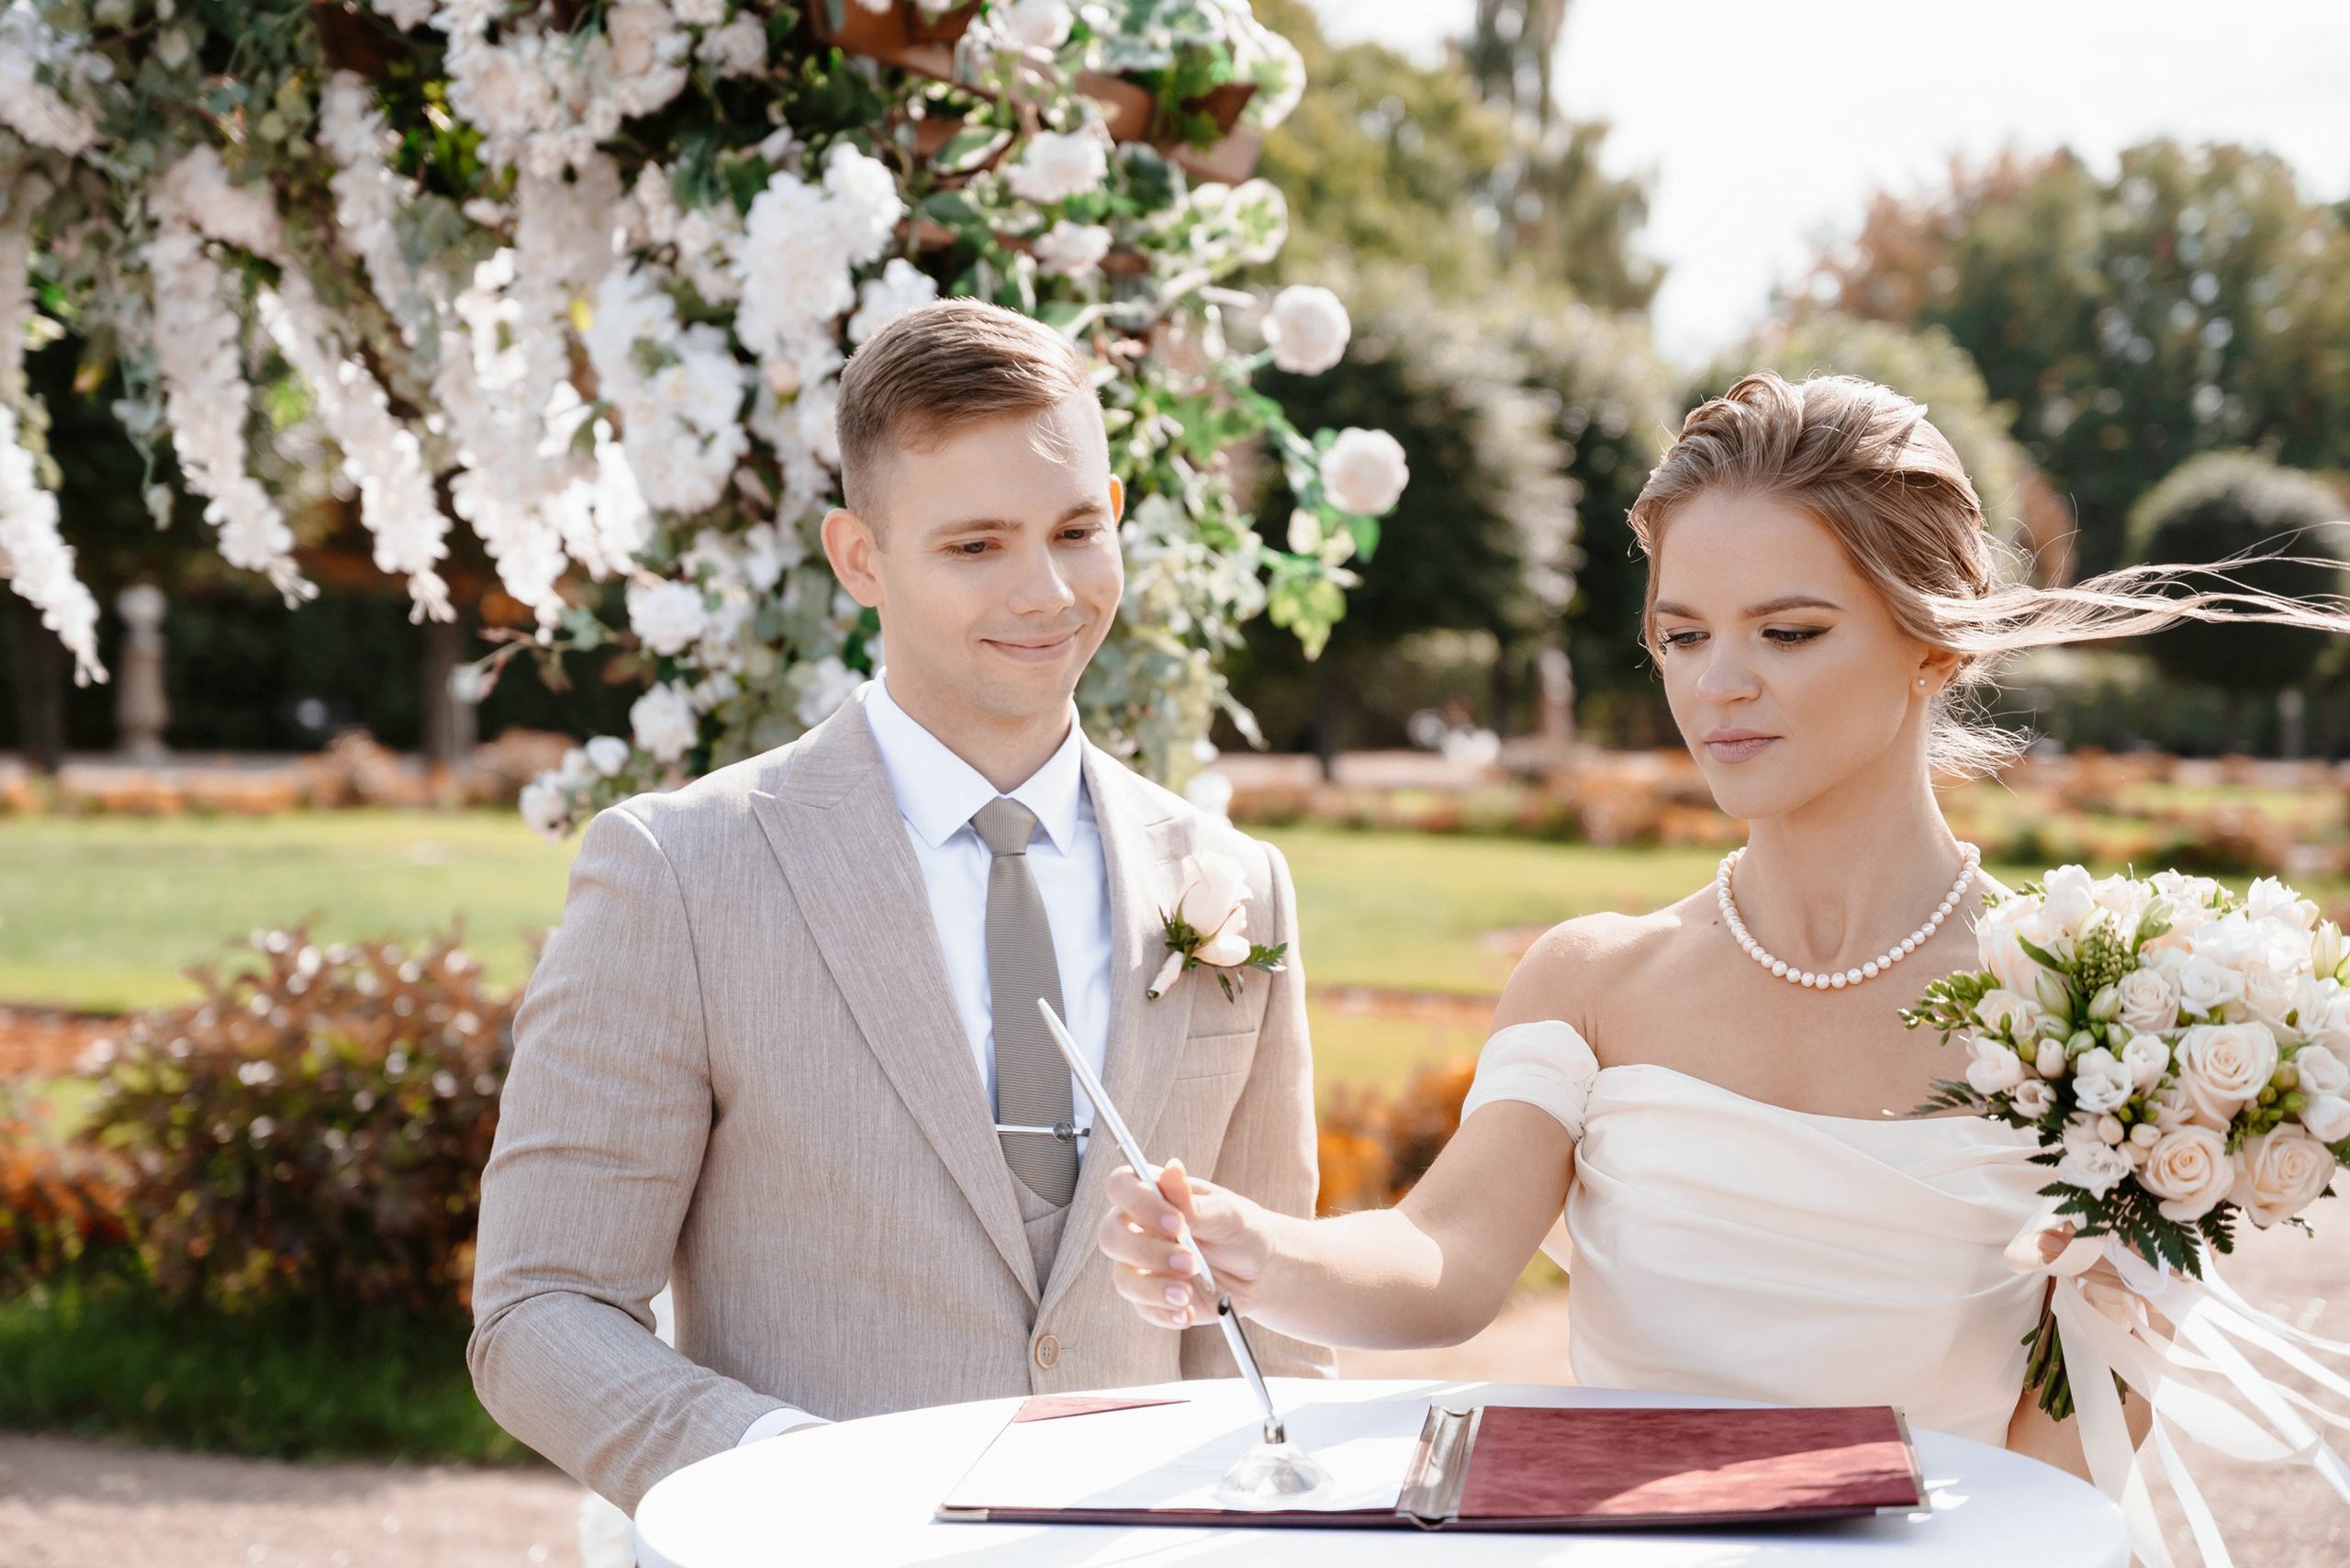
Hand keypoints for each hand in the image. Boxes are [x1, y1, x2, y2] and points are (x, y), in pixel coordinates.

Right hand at [1096, 1158, 1275, 1329]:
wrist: (1259, 1272)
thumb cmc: (1240, 1231)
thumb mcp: (1226, 1213)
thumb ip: (1194, 1201)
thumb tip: (1172, 1169)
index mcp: (1153, 1195)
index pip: (1120, 1187)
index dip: (1139, 1203)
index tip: (1177, 1222)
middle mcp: (1138, 1228)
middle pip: (1111, 1236)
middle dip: (1147, 1252)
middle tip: (1190, 1261)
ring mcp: (1141, 1265)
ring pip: (1123, 1278)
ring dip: (1154, 1288)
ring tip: (1187, 1293)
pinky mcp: (1150, 1298)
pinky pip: (1143, 1309)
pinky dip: (1164, 1313)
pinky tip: (1188, 1311)